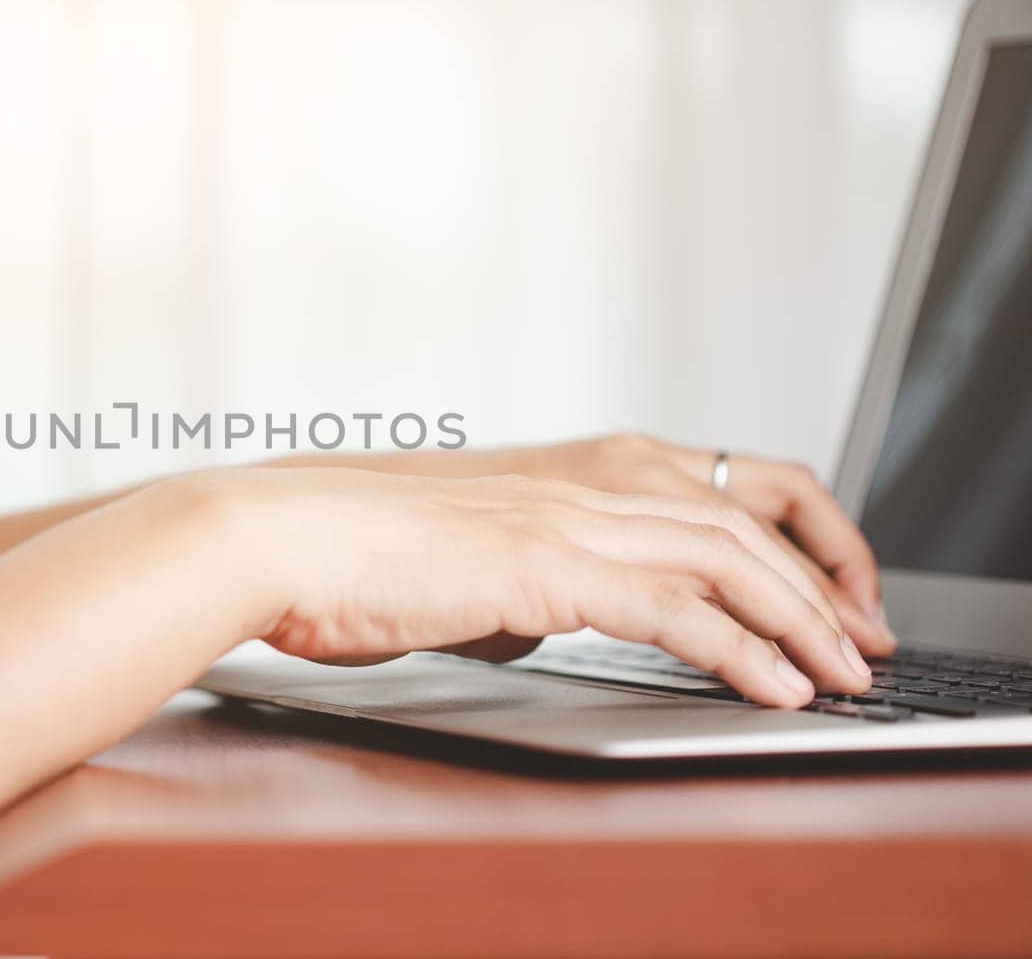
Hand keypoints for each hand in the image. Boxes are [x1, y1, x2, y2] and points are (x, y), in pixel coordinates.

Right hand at [229, 468, 872, 707]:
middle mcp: (589, 475)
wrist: (284, 534)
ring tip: (843, 672)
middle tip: (864, 638)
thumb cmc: (353, 544)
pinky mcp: (548, 564)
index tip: (828, 586)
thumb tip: (559, 606)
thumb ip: (532, 571)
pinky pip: (676, 609)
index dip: (797, 531)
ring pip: (732, 556)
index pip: (726, 481)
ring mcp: (571, 514)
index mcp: (575, 463)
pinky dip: (741, 650)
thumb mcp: (468, 551)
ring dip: (803, 619)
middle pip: (751, 514)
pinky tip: (774, 686)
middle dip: (828, 580)